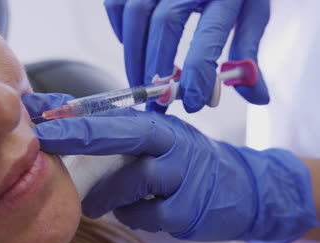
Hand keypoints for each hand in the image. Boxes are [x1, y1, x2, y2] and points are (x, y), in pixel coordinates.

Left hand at [23, 93, 317, 242]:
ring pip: (132, 180)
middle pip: (124, 133)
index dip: (73, 116)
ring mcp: (182, 175)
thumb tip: (58, 119)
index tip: (39, 118)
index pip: (111, 114)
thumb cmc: (181, 160)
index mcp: (157, 124)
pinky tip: (135, 212)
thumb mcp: (154, 139)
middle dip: (81, 134)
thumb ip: (113, 131)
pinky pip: (146, 214)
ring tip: (92, 204)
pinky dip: (133, 214)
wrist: (238, 188)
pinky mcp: (187, 209)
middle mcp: (170, 143)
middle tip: (46, 140)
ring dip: (106, 193)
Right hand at [104, 0, 269, 112]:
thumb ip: (248, 52)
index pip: (209, 34)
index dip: (198, 73)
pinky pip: (117, 5)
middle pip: (165, 24)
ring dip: (135, 55)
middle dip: (157, 67)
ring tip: (140, 81)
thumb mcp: (251, 11)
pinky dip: (120, 31)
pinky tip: (134, 47)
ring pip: (136, 15)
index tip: (192, 102)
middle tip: (157, 98)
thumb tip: (257, 96)